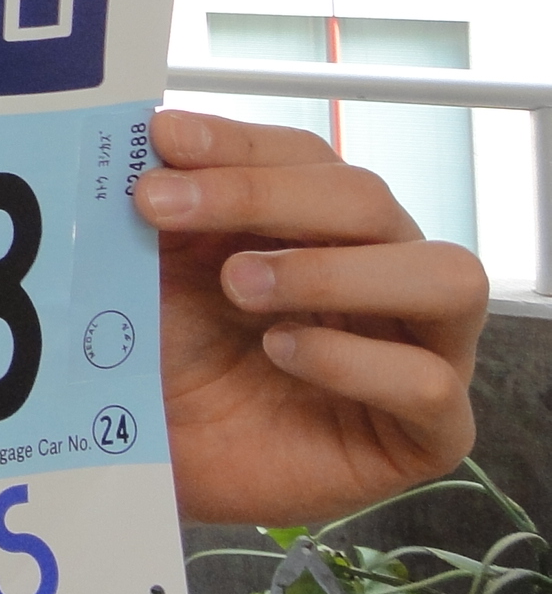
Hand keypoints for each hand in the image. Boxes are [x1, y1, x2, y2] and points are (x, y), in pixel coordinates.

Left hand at [135, 108, 488, 523]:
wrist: (150, 459)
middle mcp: (383, 271)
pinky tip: (282, 353)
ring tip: (239, 284)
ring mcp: (416, 348)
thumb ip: (167, 203)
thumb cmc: (166, 355)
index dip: (236, 142)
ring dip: (334, 270)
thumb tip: (154, 134)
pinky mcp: (425, 433)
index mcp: (323, 222)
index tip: (162, 137)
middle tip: (163, 208)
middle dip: (259, 194)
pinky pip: (431, 384)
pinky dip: (353, 362)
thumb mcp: (155, 266)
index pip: (306, 156)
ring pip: (445, 275)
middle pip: (366, 199)